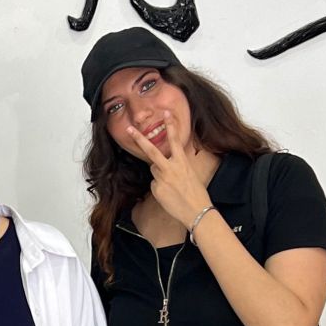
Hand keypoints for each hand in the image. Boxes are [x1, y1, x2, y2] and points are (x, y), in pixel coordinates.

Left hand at [113, 104, 209, 230]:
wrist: (197, 211)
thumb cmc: (196, 193)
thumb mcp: (190, 173)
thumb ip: (177, 165)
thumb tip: (165, 165)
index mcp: (182, 162)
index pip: (175, 140)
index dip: (170, 126)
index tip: (166, 113)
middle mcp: (170, 168)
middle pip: (151, 151)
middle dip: (139, 139)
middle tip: (129, 129)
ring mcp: (161, 179)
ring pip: (154, 169)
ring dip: (159, 174)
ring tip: (173, 186)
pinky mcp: (156, 189)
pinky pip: (154, 184)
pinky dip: (160, 188)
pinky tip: (169, 194)